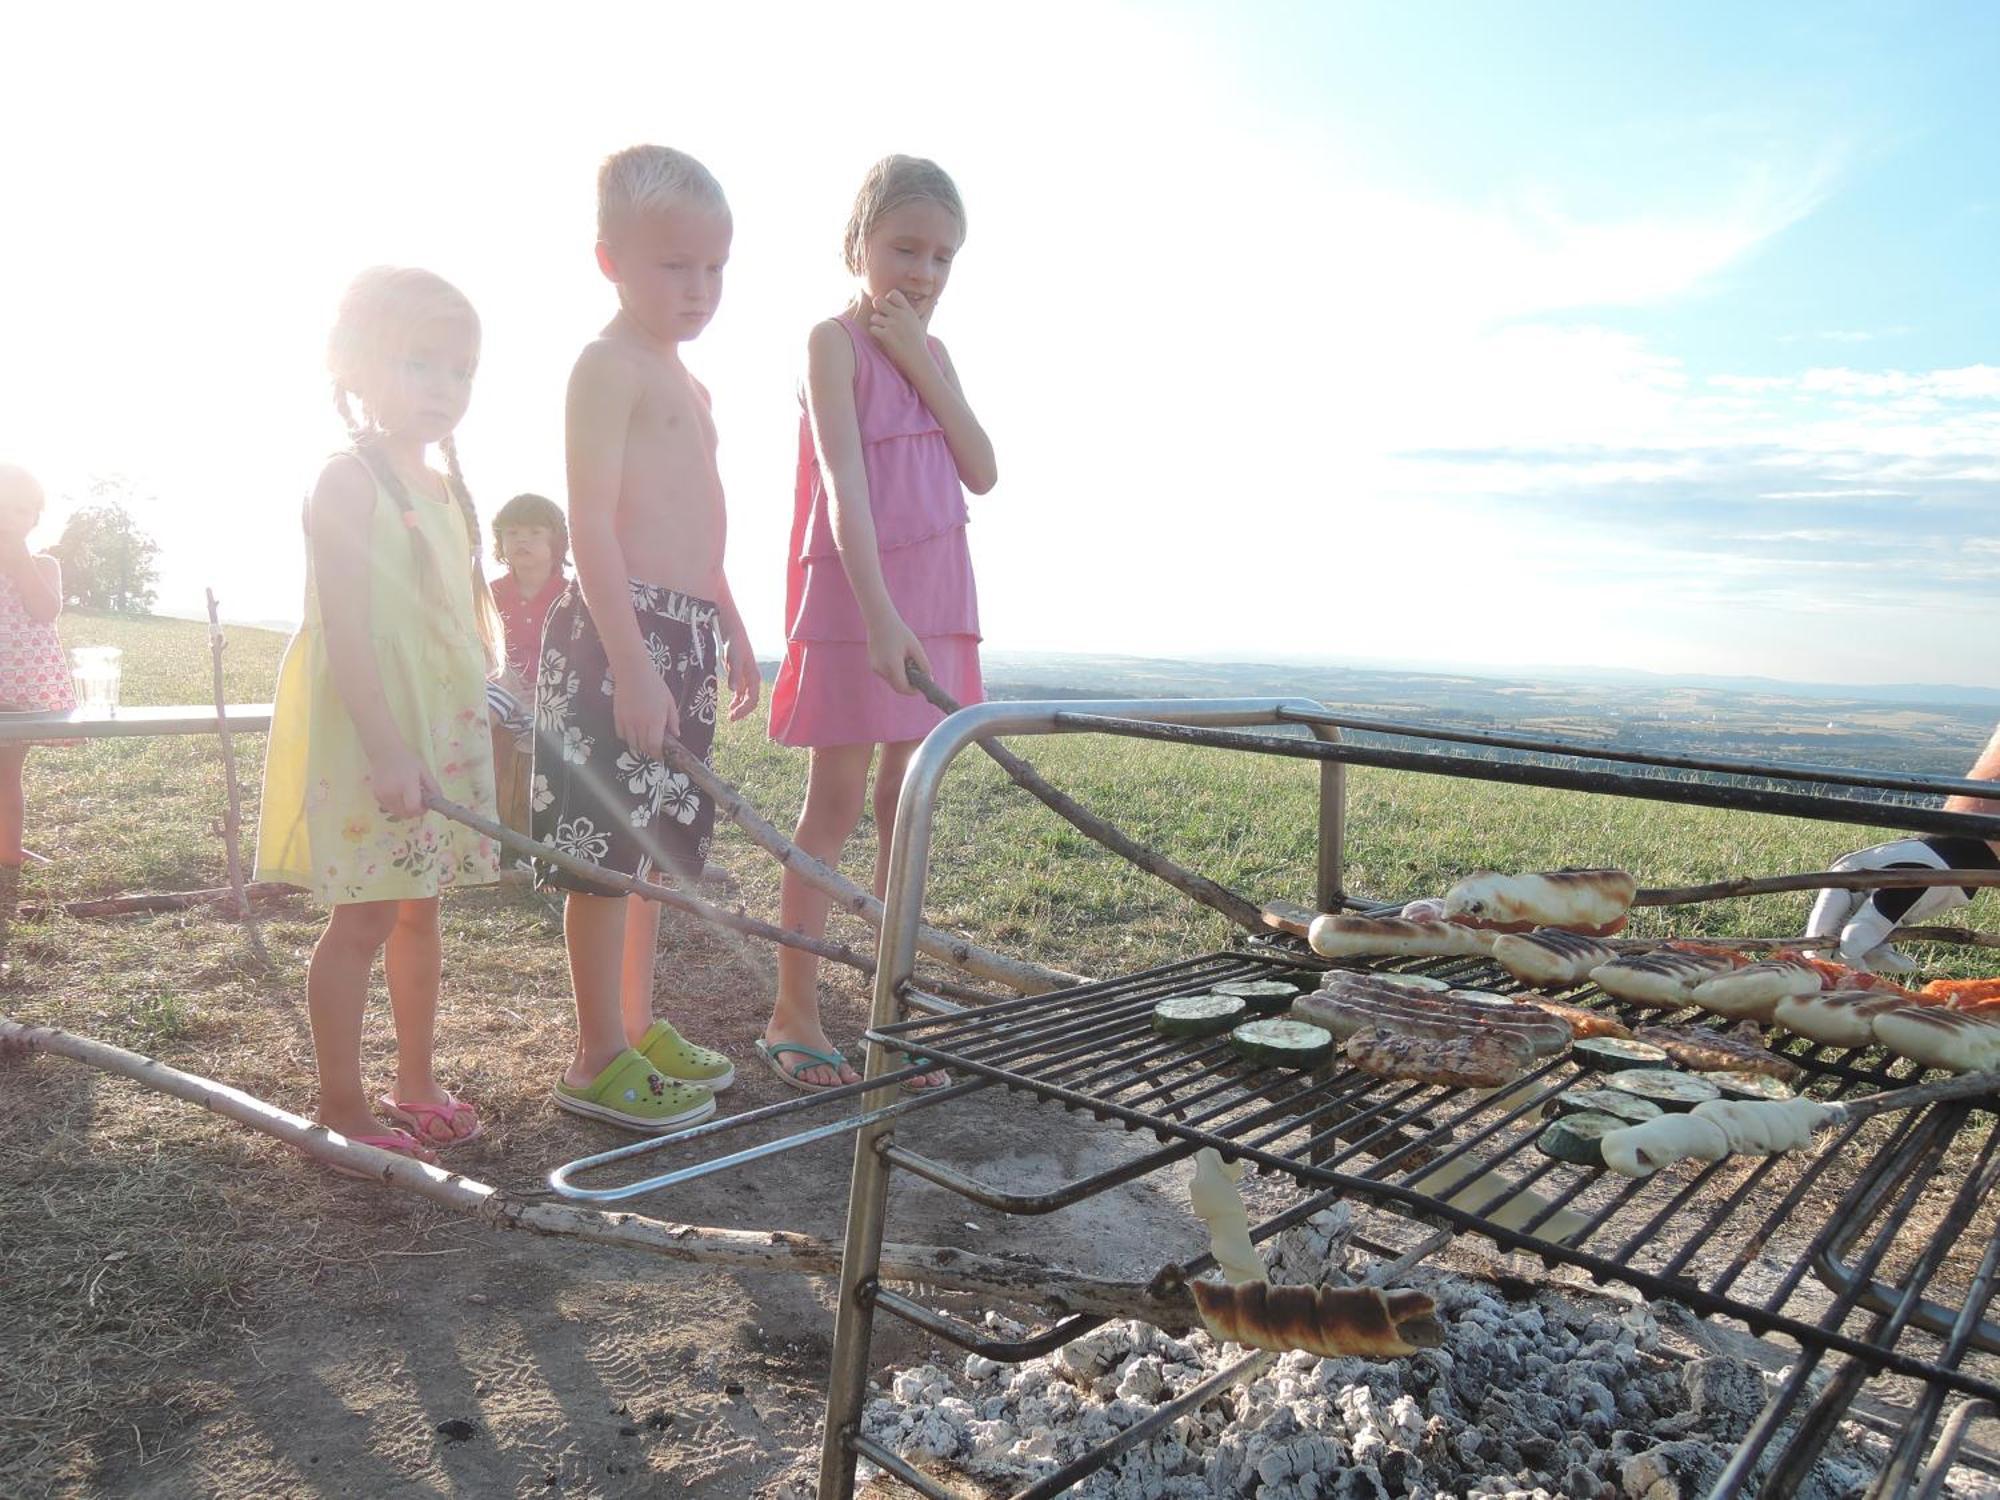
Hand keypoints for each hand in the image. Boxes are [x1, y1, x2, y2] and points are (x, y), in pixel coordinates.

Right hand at [369, 746, 435, 818]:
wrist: (384, 753)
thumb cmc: (407, 761)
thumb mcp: (424, 771)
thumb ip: (433, 787)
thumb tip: (438, 801)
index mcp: (406, 784)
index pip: (413, 808)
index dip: (421, 810)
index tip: (425, 805)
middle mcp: (392, 792)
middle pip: (405, 814)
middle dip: (414, 811)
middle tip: (418, 801)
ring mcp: (382, 795)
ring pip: (397, 813)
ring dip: (405, 810)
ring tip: (408, 796)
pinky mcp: (376, 796)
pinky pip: (389, 808)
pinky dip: (396, 806)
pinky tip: (398, 795)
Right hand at [613, 667, 679, 760]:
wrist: (633, 672)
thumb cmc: (655, 685)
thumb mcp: (669, 701)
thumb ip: (673, 720)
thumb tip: (676, 735)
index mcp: (655, 721)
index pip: (654, 746)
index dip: (657, 756)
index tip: (660, 758)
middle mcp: (640, 724)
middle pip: (643, 747)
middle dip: (649, 752)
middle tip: (653, 750)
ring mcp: (627, 721)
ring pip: (631, 743)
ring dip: (638, 746)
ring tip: (643, 742)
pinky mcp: (617, 717)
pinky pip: (621, 735)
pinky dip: (627, 738)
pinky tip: (633, 733)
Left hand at [724, 638, 761, 722]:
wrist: (734, 635)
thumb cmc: (735, 646)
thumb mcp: (734, 660)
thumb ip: (735, 675)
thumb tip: (734, 691)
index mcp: (754, 678)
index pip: (752, 700)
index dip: (744, 710)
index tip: (733, 715)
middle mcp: (752, 680)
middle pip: (751, 701)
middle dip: (742, 711)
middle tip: (731, 718)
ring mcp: (747, 679)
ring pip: (746, 698)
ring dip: (740, 707)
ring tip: (730, 715)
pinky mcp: (740, 677)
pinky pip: (741, 693)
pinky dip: (737, 701)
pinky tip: (730, 705)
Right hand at [865, 613, 931, 694]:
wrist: (879, 620)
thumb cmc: (900, 632)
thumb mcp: (916, 648)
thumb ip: (924, 665)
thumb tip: (929, 679)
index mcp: (892, 666)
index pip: (904, 688)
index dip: (914, 690)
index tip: (922, 686)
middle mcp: (881, 670)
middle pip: (898, 686)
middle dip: (908, 683)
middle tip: (917, 672)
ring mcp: (875, 668)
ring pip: (892, 681)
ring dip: (902, 676)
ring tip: (907, 659)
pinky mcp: (873, 665)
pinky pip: (887, 674)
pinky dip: (895, 671)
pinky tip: (898, 656)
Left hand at [866, 291, 930, 377]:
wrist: (918, 361)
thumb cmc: (919, 344)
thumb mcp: (923, 324)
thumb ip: (926, 311)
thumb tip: (936, 302)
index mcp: (908, 311)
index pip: (893, 294)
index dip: (888, 300)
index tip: (890, 309)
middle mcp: (900, 316)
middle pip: (878, 301)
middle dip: (877, 310)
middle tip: (882, 319)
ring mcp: (893, 325)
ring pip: (874, 317)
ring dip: (876, 325)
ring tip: (884, 333)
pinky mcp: (886, 336)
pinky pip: (872, 329)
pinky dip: (875, 335)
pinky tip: (883, 340)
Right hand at [1804, 838, 1977, 971]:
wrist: (1958, 864)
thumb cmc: (1932, 871)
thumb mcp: (1905, 894)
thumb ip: (1875, 919)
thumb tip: (1846, 949)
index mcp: (1843, 879)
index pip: (1822, 917)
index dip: (1828, 942)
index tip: (1851, 963)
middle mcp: (1846, 894)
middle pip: (1835, 933)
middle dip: (1855, 953)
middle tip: (1879, 965)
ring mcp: (1860, 908)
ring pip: (1854, 944)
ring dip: (1875, 958)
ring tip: (1904, 964)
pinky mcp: (1876, 920)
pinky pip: (1871, 945)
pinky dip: (1886, 957)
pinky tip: (1907, 963)